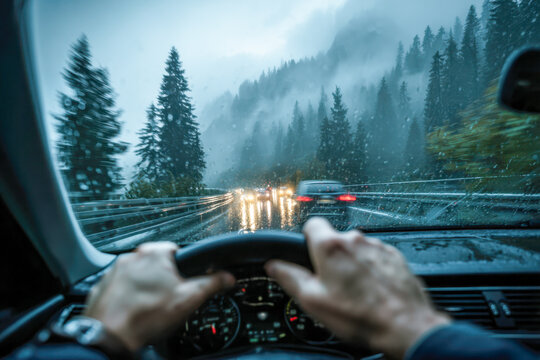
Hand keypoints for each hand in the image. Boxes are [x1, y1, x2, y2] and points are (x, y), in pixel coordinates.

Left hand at [84, 242, 234, 351]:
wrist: (110, 336)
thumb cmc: (145, 316)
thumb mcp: (188, 299)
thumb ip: (211, 284)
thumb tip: (226, 278)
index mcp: (154, 253)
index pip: (177, 251)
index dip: (184, 269)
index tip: (183, 283)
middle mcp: (131, 257)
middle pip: (157, 265)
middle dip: (165, 280)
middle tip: (168, 299)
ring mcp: (113, 271)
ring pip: (138, 277)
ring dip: (145, 288)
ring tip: (150, 308)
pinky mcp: (102, 286)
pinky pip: (121, 288)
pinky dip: (128, 297)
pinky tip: (135, 311)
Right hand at [265, 218, 449, 358]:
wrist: (404, 325)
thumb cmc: (361, 315)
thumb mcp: (313, 301)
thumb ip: (290, 278)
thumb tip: (275, 266)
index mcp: (331, 246)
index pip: (312, 224)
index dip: (307, 239)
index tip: (308, 253)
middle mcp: (355, 240)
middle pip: (334, 239)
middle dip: (331, 257)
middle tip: (331, 283)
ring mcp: (377, 247)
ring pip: (356, 249)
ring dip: (353, 263)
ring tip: (355, 291)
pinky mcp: (394, 256)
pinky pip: (375, 257)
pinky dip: (371, 269)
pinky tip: (371, 290)